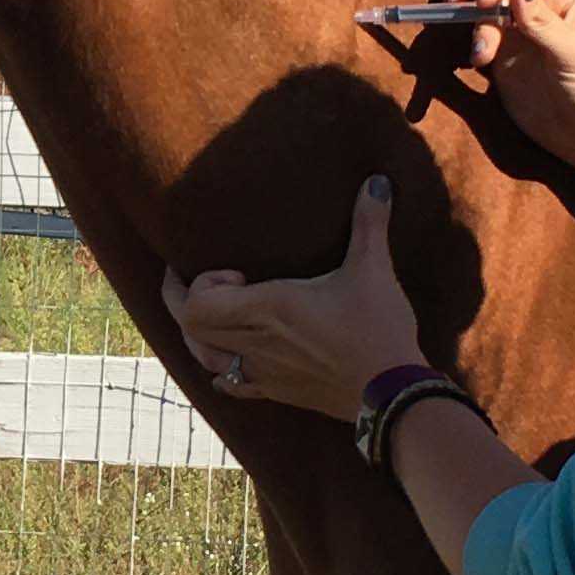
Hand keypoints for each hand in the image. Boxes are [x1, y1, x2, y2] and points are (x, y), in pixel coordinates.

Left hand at [159, 177, 420, 422]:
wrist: (392, 393)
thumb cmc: (378, 329)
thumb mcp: (372, 270)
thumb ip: (369, 222)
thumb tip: (377, 181)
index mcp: (267, 309)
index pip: (196, 304)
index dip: (197, 284)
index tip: (233, 272)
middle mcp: (254, 343)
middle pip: (189, 329)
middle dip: (182, 301)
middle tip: (195, 282)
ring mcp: (262, 373)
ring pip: (203, 358)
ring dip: (197, 334)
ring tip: (210, 315)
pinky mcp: (277, 393)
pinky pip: (230, 386)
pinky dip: (220, 369)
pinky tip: (233, 359)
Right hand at [432, 0, 574, 173]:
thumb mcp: (574, 53)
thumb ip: (542, 19)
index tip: (483, 3)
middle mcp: (533, 8)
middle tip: (451, 3)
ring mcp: (513, 35)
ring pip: (475, 14)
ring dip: (466, 28)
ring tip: (479, 59)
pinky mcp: (498, 63)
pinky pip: (470, 45)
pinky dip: (460, 49)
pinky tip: (467, 66)